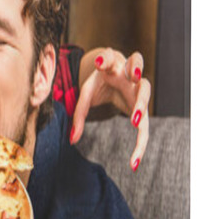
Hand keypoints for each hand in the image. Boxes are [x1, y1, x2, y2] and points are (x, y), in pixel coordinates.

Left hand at [71, 48, 150, 171]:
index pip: (110, 57)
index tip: (100, 61)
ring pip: (146, 87)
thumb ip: (79, 115)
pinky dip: (140, 142)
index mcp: (111, 64)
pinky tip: (133, 162)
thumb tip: (72, 140)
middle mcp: (128, 72)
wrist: (115, 78)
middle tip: (133, 78)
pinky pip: (144, 122)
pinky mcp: (141, 104)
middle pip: (137, 64)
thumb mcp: (87, 94)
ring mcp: (138, 87)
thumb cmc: (100, 83)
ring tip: (135, 119)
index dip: (106, 58)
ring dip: (142, 101)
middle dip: (135, 71)